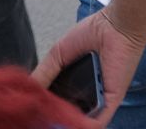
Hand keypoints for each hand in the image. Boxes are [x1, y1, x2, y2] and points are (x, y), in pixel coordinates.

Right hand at [35, 6, 145, 127]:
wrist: (115, 27)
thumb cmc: (90, 34)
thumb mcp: (58, 54)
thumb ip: (44, 73)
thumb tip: (30, 90)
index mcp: (73, 82)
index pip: (56, 99)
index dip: (45, 105)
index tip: (32, 109)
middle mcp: (85, 93)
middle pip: (67, 111)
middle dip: (54, 115)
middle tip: (39, 116)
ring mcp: (98, 99)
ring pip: (81, 119)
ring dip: (67, 121)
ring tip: (52, 121)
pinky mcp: (110, 101)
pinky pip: (98, 120)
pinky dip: (85, 125)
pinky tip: (72, 124)